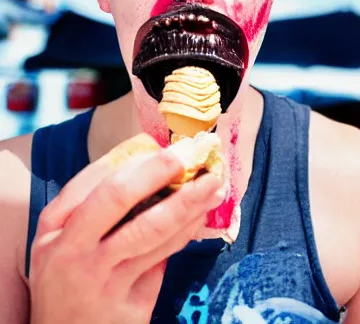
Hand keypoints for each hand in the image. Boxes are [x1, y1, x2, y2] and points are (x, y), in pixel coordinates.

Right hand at [29, 146, 222, 323]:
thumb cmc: (65, 277)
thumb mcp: (61, 238)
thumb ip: (93, 201)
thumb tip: (146, 160)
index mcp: (55, 228)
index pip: (97, 180)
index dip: (137, 159)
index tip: (166, 145)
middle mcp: (74, 251)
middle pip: (119, 198)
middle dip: (159, 170)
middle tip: (191, 154)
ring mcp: (103, 280)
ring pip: (153, 229)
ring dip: (188, 201)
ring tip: (214, 183)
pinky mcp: (131, 303)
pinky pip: (166, 257)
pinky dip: (188, 231)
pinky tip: (202, 214)